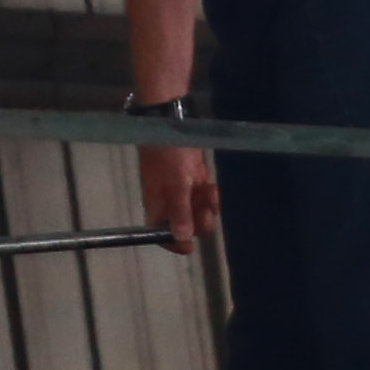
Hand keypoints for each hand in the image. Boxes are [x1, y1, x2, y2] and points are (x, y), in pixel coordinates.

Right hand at [137, 137, 217, 255]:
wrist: (171, 123)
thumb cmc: (167, 154)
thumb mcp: (175, 184)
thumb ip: (179, 211)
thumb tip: (182, 238)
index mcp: (157, 206)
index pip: (160, 234)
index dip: (173, 243)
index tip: (189, 247)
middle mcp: (168, 203)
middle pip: (184, 226)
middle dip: (198, 223)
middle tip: (204, 211)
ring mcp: (182, 191)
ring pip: (198, 212)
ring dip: (207, 208)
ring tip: (210, 194)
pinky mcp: (194, 180)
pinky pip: (204, 198)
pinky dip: (210, 197)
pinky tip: (212, 187)